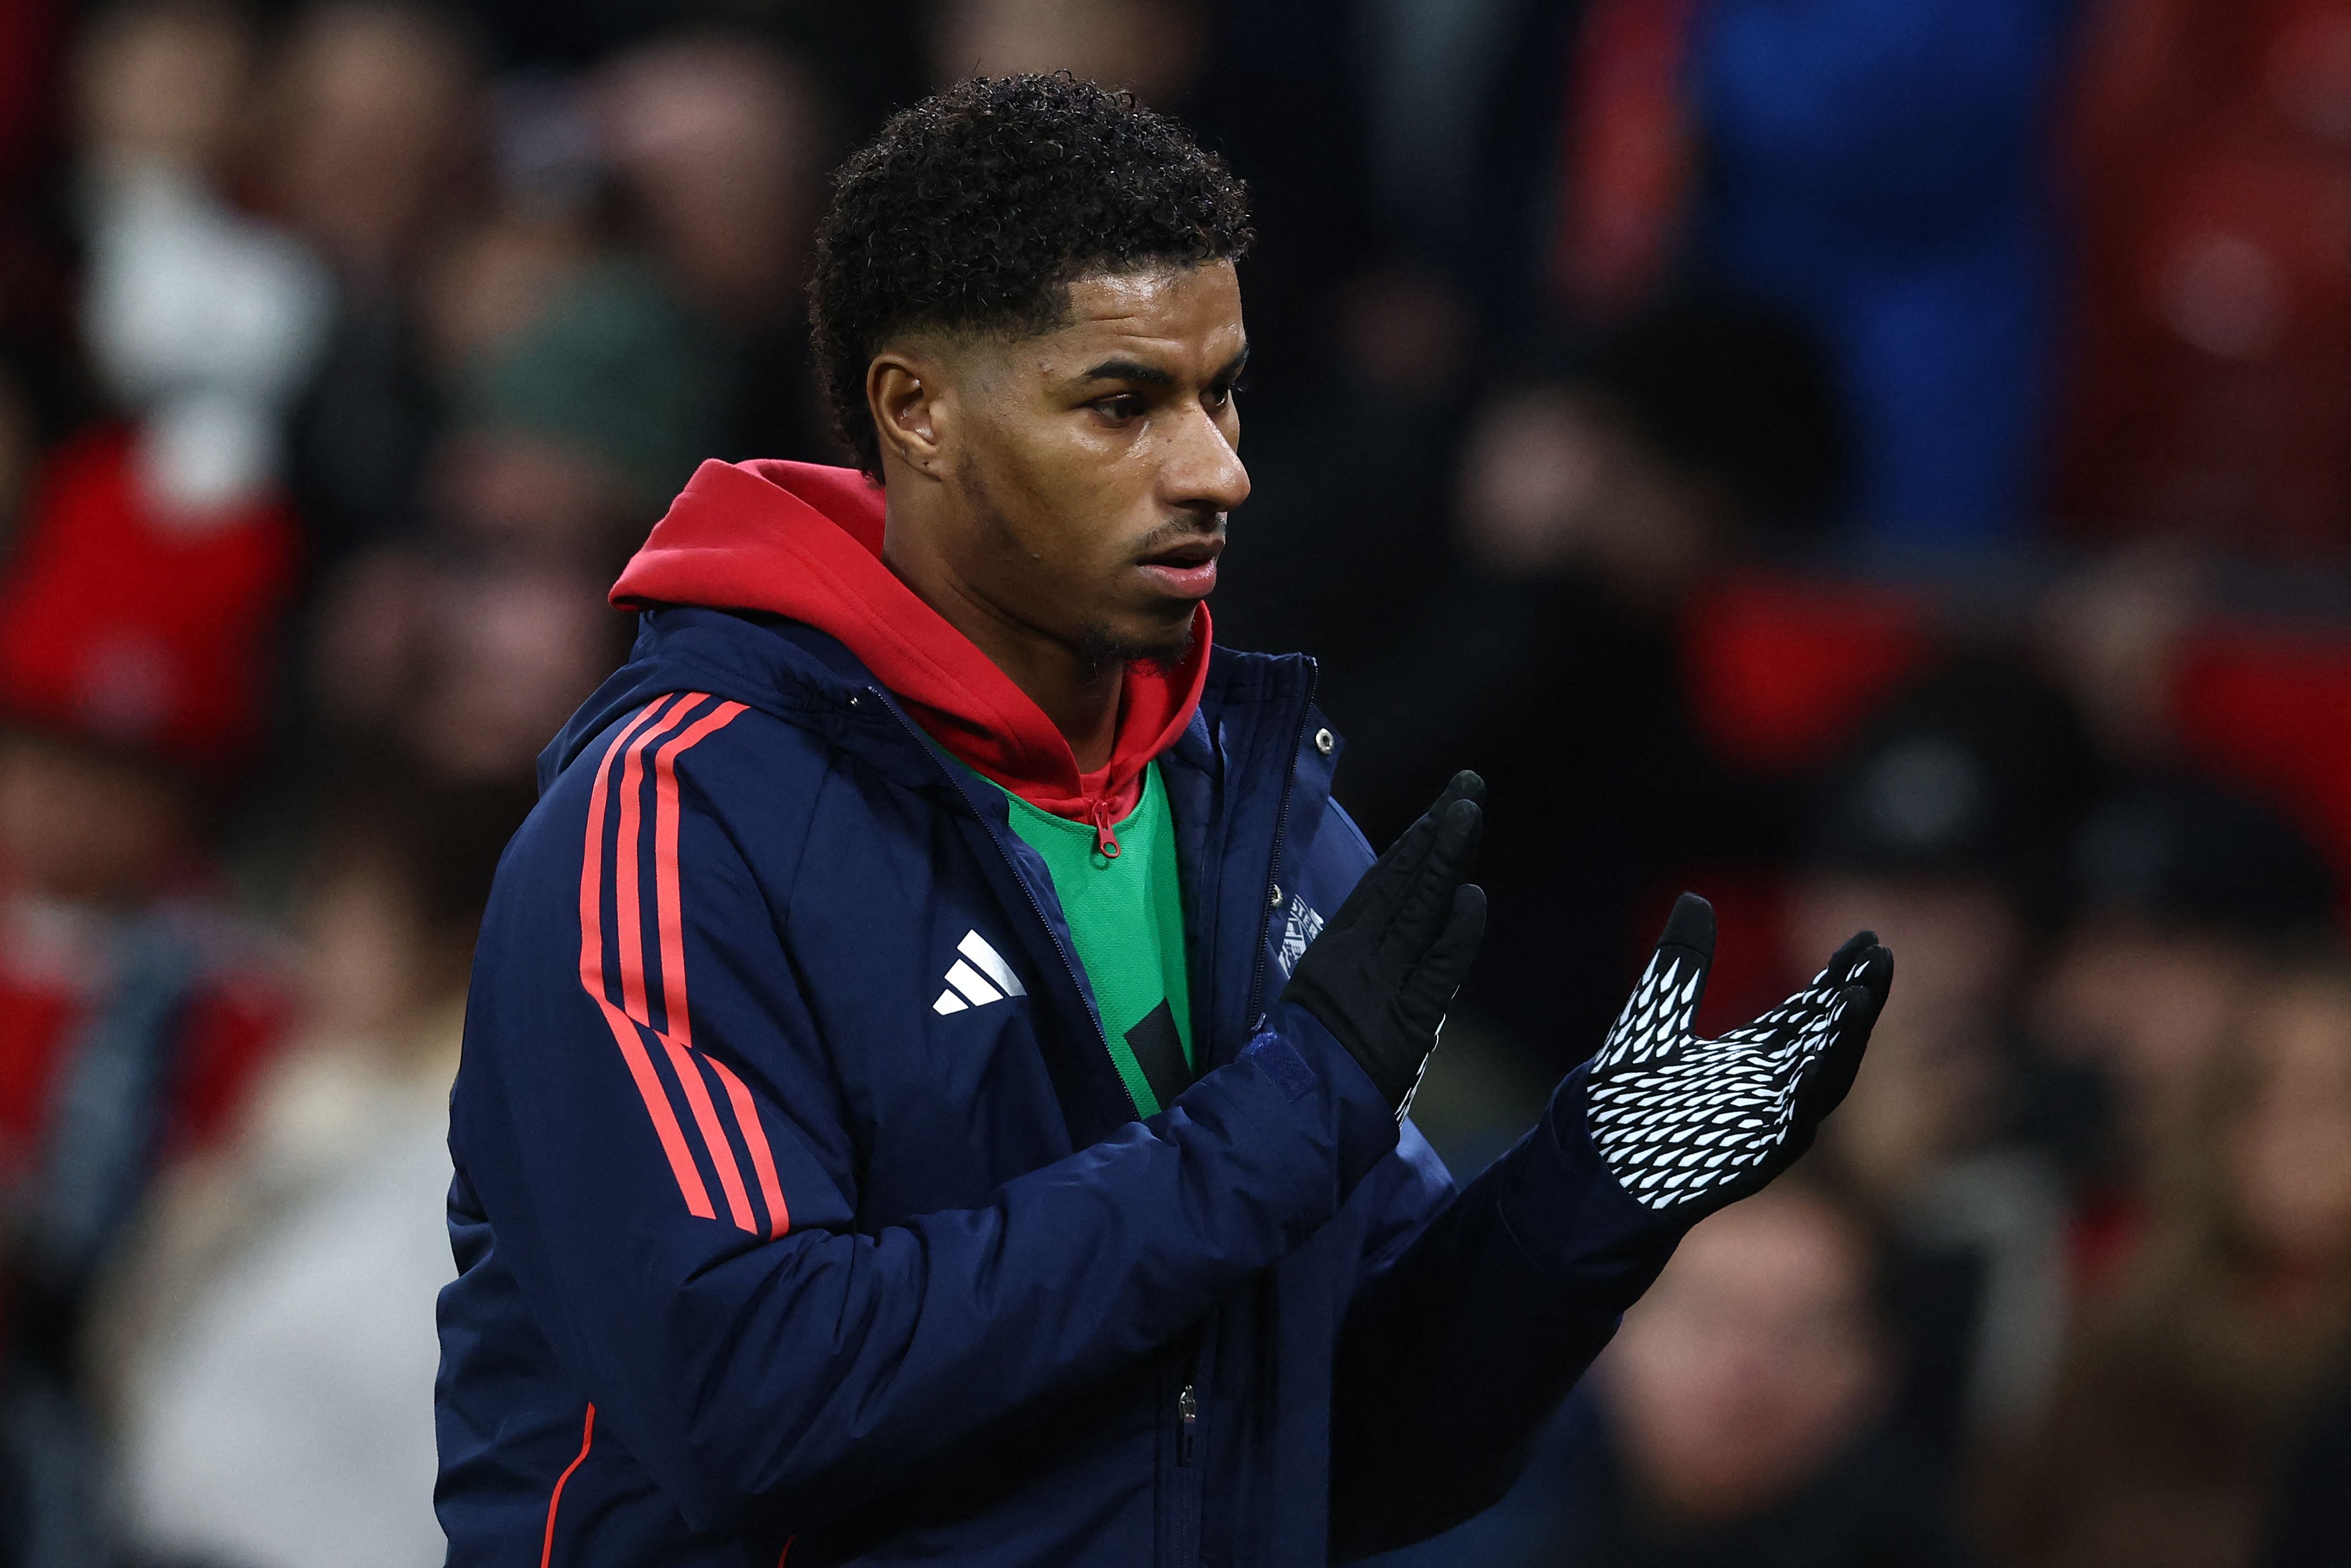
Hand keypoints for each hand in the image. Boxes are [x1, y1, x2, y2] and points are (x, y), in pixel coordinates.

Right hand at [1282, 772, 1487, 1114]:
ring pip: (1418, 908)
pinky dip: (1456, 934)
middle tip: (1468, 785)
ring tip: (1468, 811)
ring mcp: (1381, 983)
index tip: (1440, 810)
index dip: (1415, 845)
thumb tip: (1378, 945)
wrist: (1291, 1112)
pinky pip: (1437, 971)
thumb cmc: (1302, 1065)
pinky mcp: (1404, 1020)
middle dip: (1438, 830)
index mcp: (1336, 951)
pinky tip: (1472, 896)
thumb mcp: (1319, 1003)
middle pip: (1404, 880)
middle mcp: (1357, 955)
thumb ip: (1350, 970)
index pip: (1383, 885)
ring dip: (1446, 857)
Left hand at [1585, 893, 1891, 1214]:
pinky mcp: (1749, 1160)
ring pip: (1823, 1081)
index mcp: (1754, 1056)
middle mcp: (1771, 1089)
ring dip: (1845, 1042)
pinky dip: (1805, 1098)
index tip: (1868, 940)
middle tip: (1882, 957)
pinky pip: (1789, 1129)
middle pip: (1829, 1039)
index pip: (1811, 1011)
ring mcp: (1765, 1125)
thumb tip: (1694, 898)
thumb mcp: (1654, 1012)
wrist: (1595, 1160)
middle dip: (1859, 1000)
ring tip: (1863, 996)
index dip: (1840, 978)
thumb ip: (1680, 961)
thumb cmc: (1626, 1095)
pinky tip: (1816, 1063)